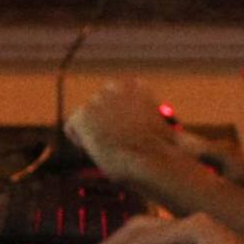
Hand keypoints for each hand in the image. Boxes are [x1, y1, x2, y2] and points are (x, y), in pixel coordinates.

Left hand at [64, 78, 181, 178]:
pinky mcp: (83, 115)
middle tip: (112, 141)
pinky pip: (72, 129)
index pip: (115, 93)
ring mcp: (96, 101)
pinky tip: (92, 149)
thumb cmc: (163, 152)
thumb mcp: (161, 127)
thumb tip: (171, 131)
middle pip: (97, 103)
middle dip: (102, 120)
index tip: (124, 131)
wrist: (150, 158)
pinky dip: (79, 141)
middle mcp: (114, 88)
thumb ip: (148, 118)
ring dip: (91, 130)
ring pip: (85, 116)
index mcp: (136, 86)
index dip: (117, 115)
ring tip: (104, 147)